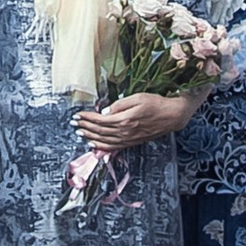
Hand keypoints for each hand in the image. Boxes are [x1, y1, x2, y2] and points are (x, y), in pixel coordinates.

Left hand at [73, 93, 187, 150]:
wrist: (171, 116)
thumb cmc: (156, 104)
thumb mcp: (137, 97)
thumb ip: (119, 105)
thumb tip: (104, 112)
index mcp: (124, 119)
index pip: (100, 120)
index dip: (87, 118)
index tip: (77, 115)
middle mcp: (125, 132)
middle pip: (99, 131)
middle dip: (85, 127)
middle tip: (73, 123)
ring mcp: (128, 139)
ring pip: (104, 141)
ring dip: (90, 137)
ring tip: (79, 133)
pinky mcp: (132, 142)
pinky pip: (113, 147)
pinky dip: (101, 147)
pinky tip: (94, 145)